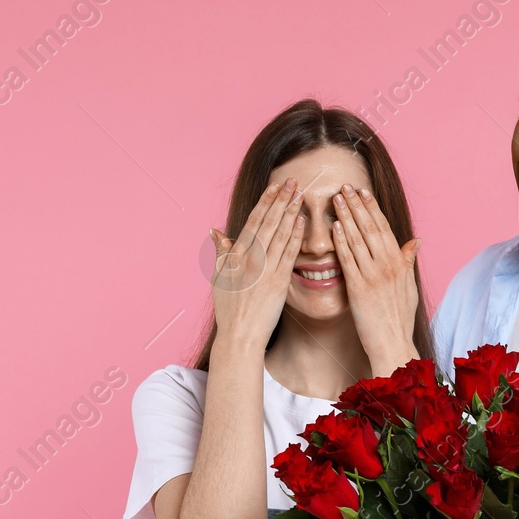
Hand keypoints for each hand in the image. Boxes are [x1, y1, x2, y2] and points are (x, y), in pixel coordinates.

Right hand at [209, 177, 305, 350]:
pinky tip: (303, 222)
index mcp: (236, 256)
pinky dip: (296, 237)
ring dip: (291, 213)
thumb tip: (216, 230)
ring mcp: (265, 270)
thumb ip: (221, 252)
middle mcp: (250, 260)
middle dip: (281, 201)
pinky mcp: (279, 283)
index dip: (265, 202)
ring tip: (300, 195)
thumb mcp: (219, 278)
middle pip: (268, 223)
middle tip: (293, 182)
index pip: (253, 222)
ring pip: (280, 235)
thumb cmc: (229, 309)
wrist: (239, 336)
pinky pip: (289, 255)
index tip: (275, 186)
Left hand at [331, 184, 420, 374]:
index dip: (372, 208)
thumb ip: (408, 261)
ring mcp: (373, 276)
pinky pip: (348, 259)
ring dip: (346, 216)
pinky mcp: (358, 288)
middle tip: (345, 187)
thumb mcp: (409, 287)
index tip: (363, 192)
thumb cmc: (399, 318)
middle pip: (370, 228)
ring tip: (336, 199)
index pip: (384, 228)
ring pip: (358, 239)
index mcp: (399, 263)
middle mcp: (388, 265)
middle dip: (357, 205)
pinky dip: (341, 241)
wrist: (392, 343)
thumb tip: (416, 240)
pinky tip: (334, 227)